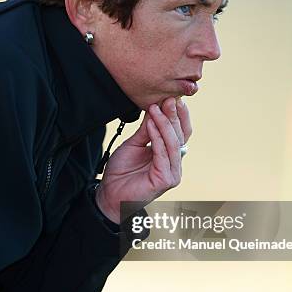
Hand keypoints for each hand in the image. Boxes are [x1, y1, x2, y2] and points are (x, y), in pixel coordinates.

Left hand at [95, 97, 191, 222]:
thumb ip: (147, 129)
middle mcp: (175, 163)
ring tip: (157, 108)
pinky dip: (158, 137)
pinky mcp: (166, 179)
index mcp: (170, 154)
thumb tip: (155, 107)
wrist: (110, 193)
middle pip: (180, 135)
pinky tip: (152, 124)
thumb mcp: (134, 143)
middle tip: (167, 99)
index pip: (181, 132)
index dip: (179, 115)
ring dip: (165, 124)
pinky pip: (163, 154)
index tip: (172, 98)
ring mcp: (173, 172)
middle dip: (173, 116)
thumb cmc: (122, 171)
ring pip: (174, 143)